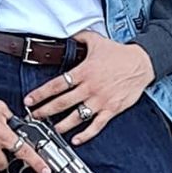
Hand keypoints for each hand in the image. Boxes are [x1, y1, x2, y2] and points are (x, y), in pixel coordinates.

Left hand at [23, 31, 154, 143]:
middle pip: (62, 103)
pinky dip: (86, 134)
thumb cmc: (119, 53)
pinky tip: (76, 139)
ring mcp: (101, 100)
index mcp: (83, 72)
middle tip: (34, 116)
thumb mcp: (96, 40)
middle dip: (45, 111)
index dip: (41, 94)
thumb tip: (67, 33)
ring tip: (53, 129)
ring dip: (62, 125)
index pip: (57, 85)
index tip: (29, 101)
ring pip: (77, 116)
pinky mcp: (112, 109)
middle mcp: (90, 87)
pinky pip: (97, 125)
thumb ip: (79, 37)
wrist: (142, 63)